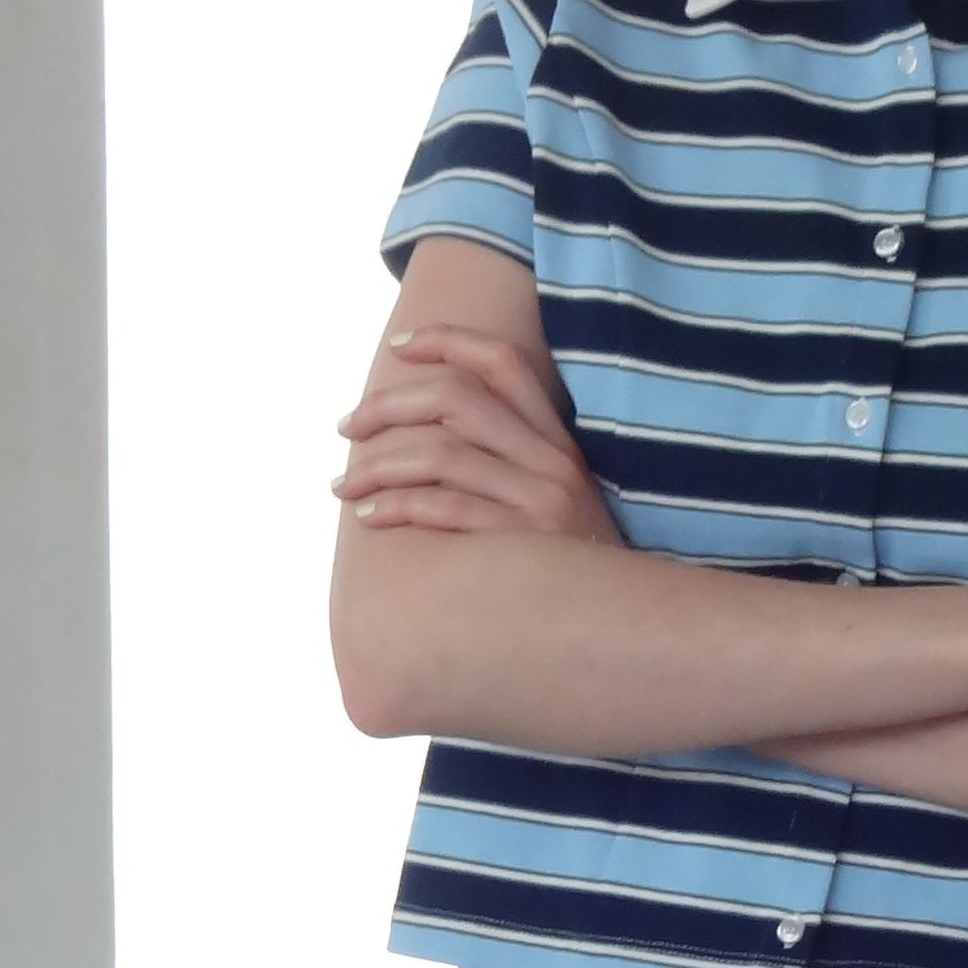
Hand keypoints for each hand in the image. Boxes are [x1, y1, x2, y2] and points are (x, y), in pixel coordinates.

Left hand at [334, 328, 622, 544]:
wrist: (623, 626)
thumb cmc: (574, 568)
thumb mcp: (561, 500)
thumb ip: (513, 462)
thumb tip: (431, 435)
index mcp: (557, 441)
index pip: (501, 363)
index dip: (446, 341)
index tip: (398, 347)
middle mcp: (551, 462)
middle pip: (454, 399)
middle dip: (387, 407)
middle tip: (348, 427)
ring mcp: (540, 502)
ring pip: (439, 454)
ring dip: (377, 466)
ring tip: (344, 485)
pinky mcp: (523, 545)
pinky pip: (443, 509)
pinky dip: (395, 507)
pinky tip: (370, 517)